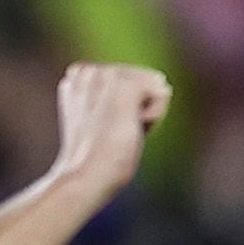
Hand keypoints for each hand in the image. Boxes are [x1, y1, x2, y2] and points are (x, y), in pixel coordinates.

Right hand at [48, 62, 170, 192]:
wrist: (85, 175)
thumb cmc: (96, 159)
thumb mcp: (103, 122)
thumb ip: (119, 102)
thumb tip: (165, 86)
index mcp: (79, 76)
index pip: (128, 81)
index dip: (126, 111)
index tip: (103, 131)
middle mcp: (88, 69)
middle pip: (142, 82)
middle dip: (137, 110)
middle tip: (110, 134)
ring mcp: (104, 74)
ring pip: (153, 86)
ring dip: (145, 115)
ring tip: (116, 131)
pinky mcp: (122, 84)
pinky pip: (162, 94)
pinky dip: (153, 117)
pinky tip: (128, 129)